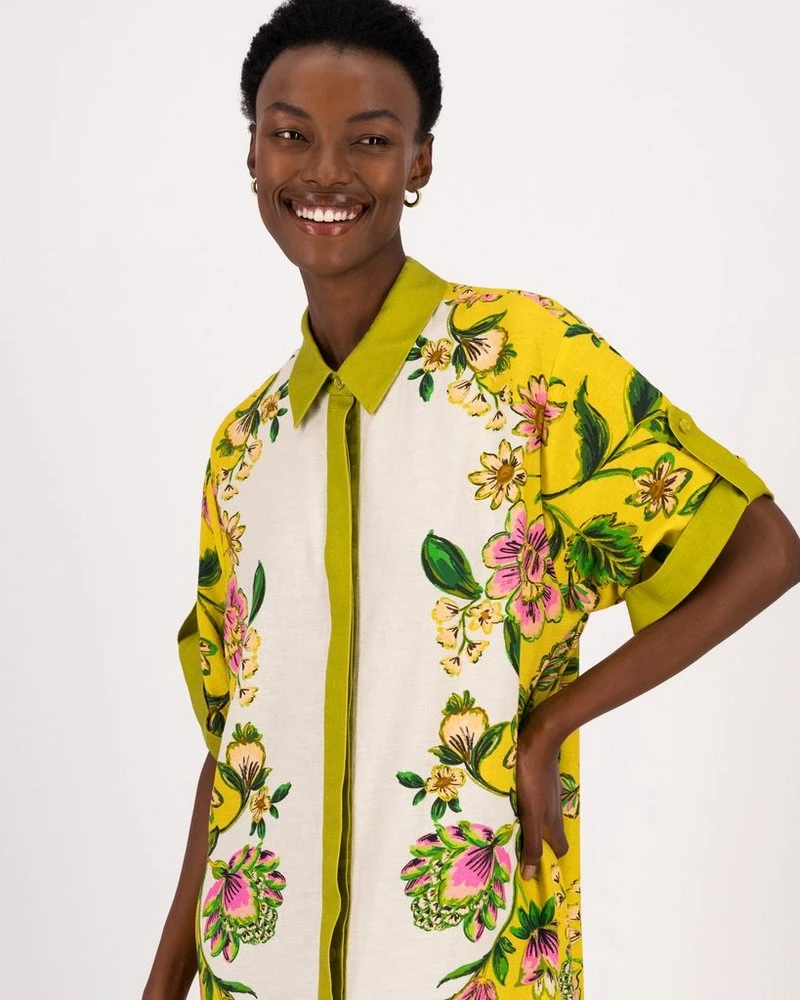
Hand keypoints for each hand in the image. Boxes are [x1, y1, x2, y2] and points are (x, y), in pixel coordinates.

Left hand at [515, 712, 568, 879]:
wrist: (538, 738)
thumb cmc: (533, 777)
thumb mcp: (530, 814)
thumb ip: (531, 843)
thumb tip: (530, 875)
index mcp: (553, 822)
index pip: (560, 850)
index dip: (549, 861)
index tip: (532, 871)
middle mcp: (553, 809)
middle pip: (548, 834)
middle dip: (533, 844)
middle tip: (511, 851)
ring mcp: (546, 794)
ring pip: (539, 816)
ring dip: (525, 825)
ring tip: (502, 830)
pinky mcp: (537, 780)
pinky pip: (531, 799)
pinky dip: (521, 806)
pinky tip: (504, 804)